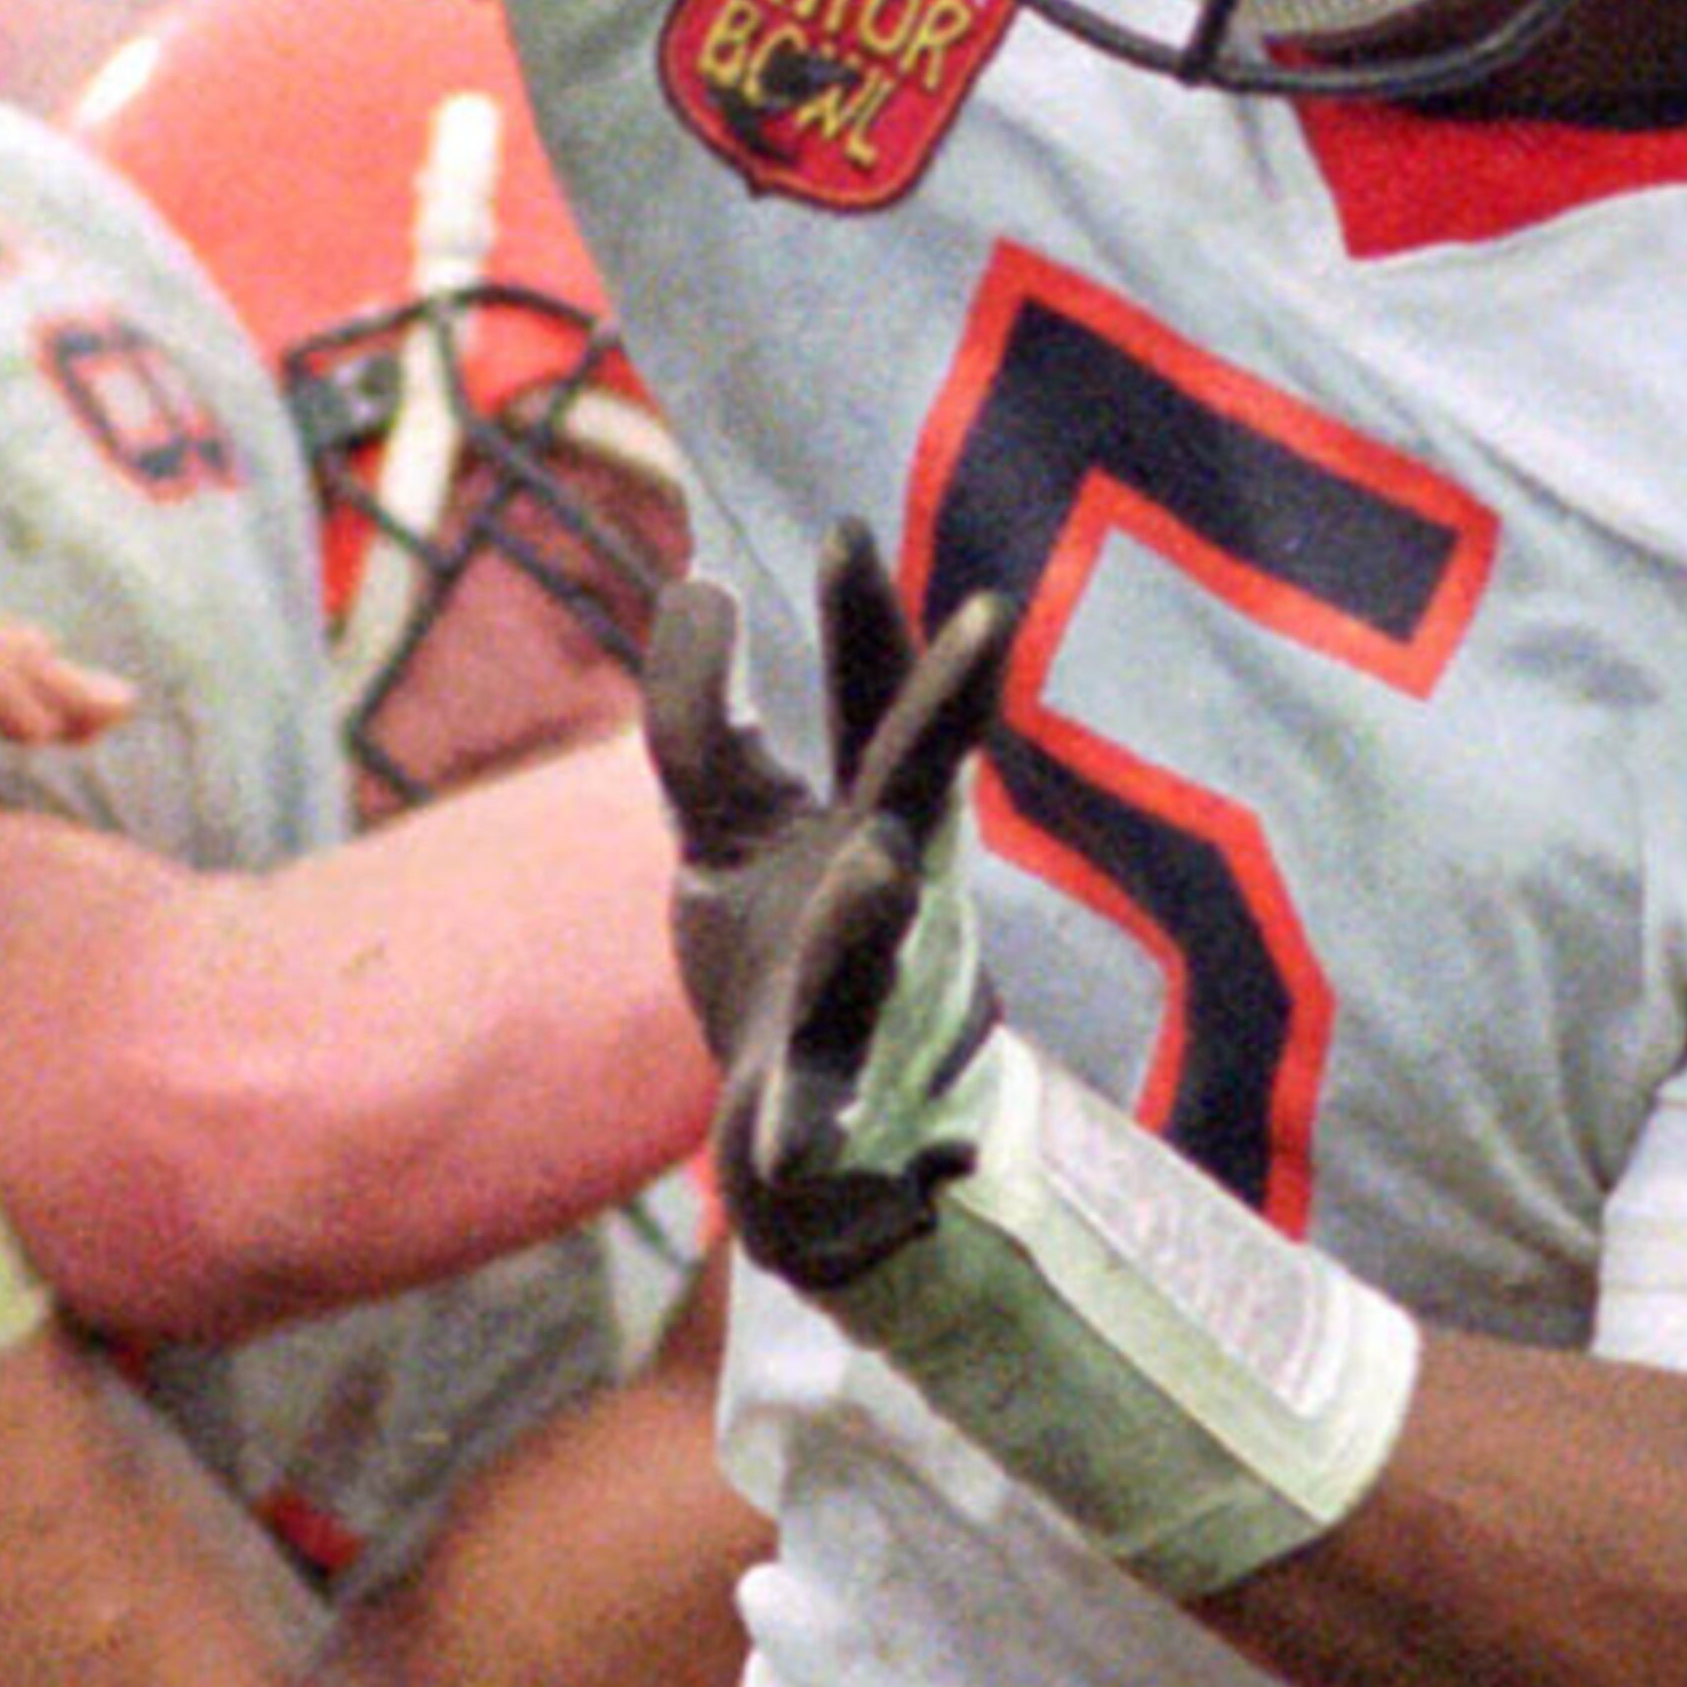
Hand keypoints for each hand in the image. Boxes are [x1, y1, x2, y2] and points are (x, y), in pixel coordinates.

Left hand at [640, 522, 1016, 1285]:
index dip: (864, 620)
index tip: (844, 530)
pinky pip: (814, 1120)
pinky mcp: (826, 1110)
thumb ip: (702, 724)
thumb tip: (700, 583)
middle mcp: (890, 891)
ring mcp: (869, 1003)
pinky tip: (780, 1149)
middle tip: (986, 620)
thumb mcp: (726, 832)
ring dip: (872, 912)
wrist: (826, 1157)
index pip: (874, 704)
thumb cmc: (786, 960)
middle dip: (944, 714)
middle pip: (918, 792)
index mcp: (870, 817)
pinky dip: (804, 1129)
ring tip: (878, 868)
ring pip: (872, 951)